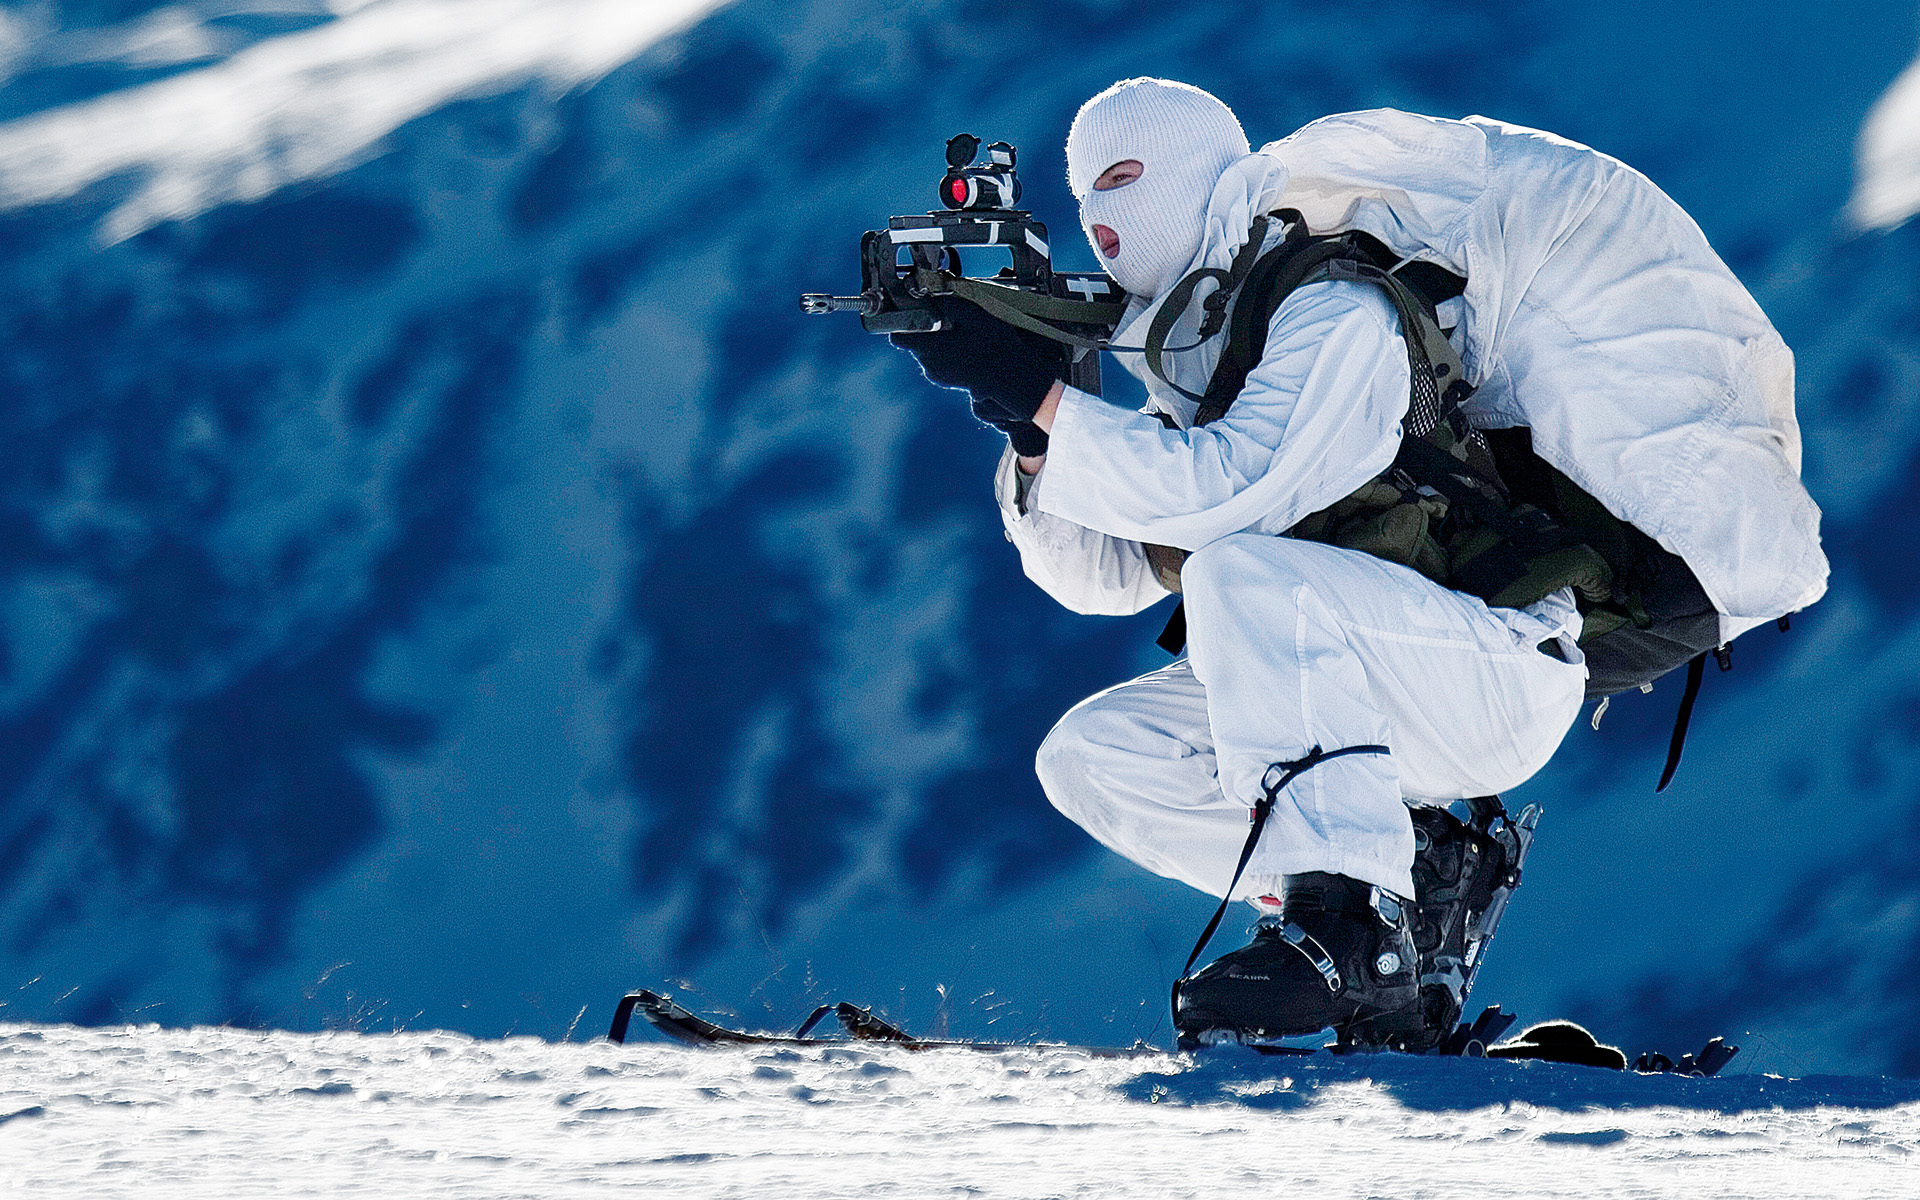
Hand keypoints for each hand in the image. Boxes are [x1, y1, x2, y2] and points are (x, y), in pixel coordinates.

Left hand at [891, 298, 1067, 454]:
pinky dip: (945, 351)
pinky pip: (937, 360)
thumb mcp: (974, 313)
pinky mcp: (946, 379)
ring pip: (925, 350)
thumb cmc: (994, 345)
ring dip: (935, 338)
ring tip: (958, 330)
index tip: (914, 308)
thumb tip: (932, 292)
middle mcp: (929, 363)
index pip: (898, 335)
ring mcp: (937, 374)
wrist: (1010, 375)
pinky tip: (963, 345)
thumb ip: (949, 301)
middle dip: (924, 325)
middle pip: (913, 340)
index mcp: (931, 347)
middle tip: (944, 315)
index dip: (903, 319)